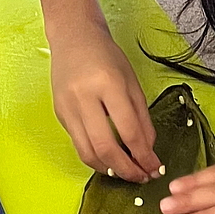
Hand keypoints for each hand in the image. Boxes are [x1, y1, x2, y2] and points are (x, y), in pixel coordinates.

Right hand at [47, 20, 160, 182]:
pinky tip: (108, 157)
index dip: (144, 156)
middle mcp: (83, 96)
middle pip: (105, 147)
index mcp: (108, 84)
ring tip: (125, 172)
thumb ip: (142, 118)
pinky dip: (95, 156)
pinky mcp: (59, 113)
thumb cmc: (105, 55)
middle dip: (126, 170)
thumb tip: (148, 152)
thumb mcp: (131, 82)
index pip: (128, 131)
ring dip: (109, 169)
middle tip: (141, 177)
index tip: (155, 168)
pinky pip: (78, 143)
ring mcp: (67, 106)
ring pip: (87, 153)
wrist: (73, 36)